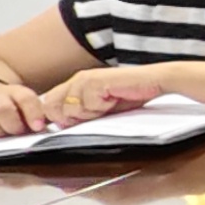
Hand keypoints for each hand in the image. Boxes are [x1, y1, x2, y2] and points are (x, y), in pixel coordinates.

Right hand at [0, 78, 51, 137]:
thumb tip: (47, 130)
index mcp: (15, 92)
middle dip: (12, 125)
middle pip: (3, 109)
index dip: (33, 113)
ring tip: (2, 134)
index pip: (26, 98)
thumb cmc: (6, 104)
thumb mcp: (23, 104)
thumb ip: (35, 114)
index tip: (38, 127)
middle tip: (17, 133)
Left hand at [42, 69, 177, 123]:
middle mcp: (76, 80)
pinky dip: (102, 107)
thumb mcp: (101, 108)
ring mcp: (84, 79)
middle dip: (72, 118)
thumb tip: (61, 125)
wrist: (155, 81)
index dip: (58, 118)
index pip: (49, 104)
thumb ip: (80, 113)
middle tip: (97, 113)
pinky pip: (88, 105)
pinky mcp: (95, 81)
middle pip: (53, 107)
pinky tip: (114, 98)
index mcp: (74, 85)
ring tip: (108, 104)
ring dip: (91, 113)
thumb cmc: (131, 95)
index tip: (77, 123)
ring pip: (71, 109)